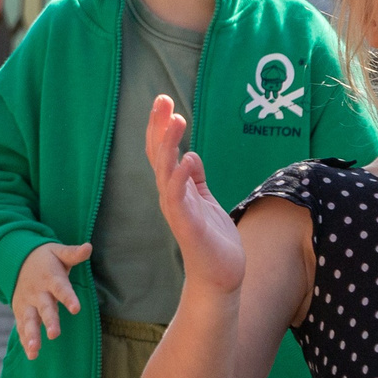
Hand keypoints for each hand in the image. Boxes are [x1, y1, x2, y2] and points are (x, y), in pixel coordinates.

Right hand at [9, 242, 91, 358]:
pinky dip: (25, 340)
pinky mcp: (21, 312)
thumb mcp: (58, 252)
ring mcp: (27, 303)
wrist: (16, 259)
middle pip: (44, 308)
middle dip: (49, 321)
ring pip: (29, 320)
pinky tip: (32, 355)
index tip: (76, 308)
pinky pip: (22, 327)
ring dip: (31, 335)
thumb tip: (88, 247)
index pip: (61, 288)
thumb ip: (73, 253)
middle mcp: (37, 292)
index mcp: (50, 277)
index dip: (68, 298)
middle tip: (54, 335)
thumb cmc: (45, 258)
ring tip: (35, 350)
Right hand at [146, 95, 243, 292]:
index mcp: (175, 188)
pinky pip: (178, 197)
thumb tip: (189, 154)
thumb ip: (196, 179)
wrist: (220, 277)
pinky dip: (179, 177)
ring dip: (168, 144)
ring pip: (165, 170)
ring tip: (176, 119)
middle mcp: (170, 195)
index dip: (160, 126)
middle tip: (162, 99)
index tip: (163, 100)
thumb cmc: (213, 240)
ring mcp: (176, 209)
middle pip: (158, 155)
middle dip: (159, 127)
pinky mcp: (186, 224)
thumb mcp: (206, 201)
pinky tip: (186, 159)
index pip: (162, 151)